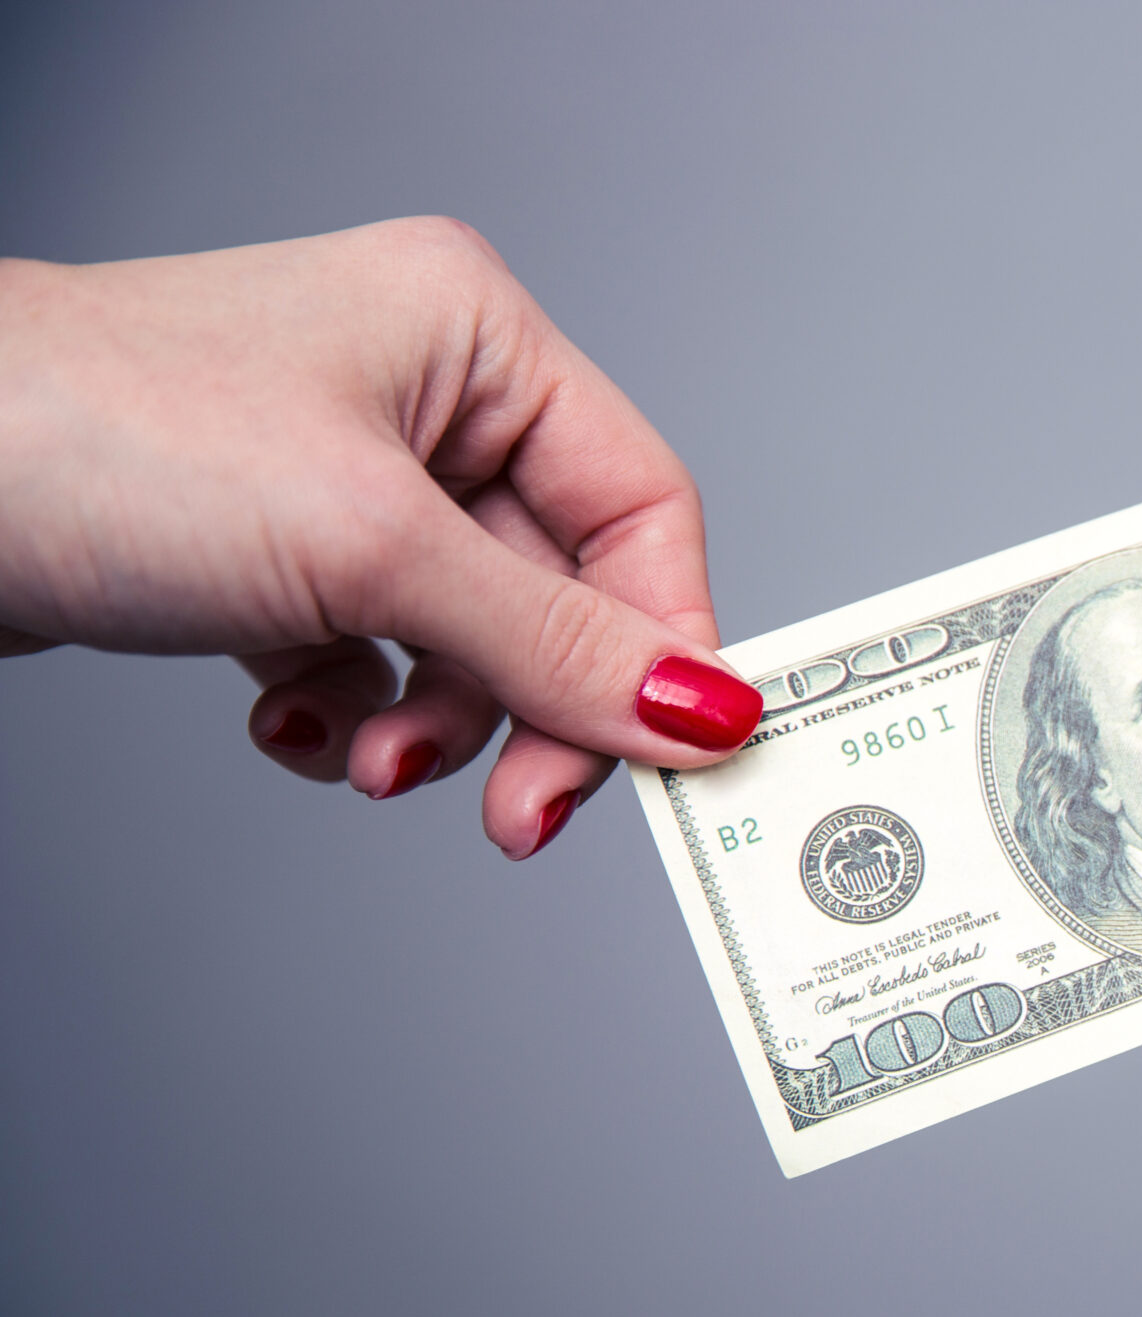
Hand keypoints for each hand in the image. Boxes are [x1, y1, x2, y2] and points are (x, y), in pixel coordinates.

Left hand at [0, 217, 763, 857]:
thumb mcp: (369, 549)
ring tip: (361, 760)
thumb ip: (553, 642)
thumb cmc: (94, 436)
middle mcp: (424, 394)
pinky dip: (350, 715)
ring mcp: (346, 475)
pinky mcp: (278, 550)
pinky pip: (379, 663)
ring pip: (472, 644)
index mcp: (474, 334)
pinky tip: (287, 723)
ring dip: (433, 727)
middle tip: (518, 815)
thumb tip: (706, 708)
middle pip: (560, 593)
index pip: (641, 507)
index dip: (663, 641)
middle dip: (531, 710)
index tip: (669, 759)